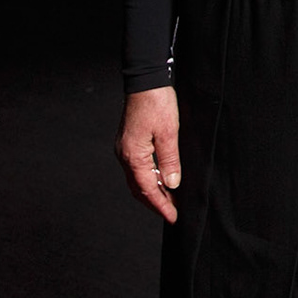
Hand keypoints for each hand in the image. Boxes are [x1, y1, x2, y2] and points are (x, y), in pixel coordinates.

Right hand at [117, 87, 181, 222]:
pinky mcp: (128, 142)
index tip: (173, 217)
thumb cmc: (157, 103)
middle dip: (155, 202)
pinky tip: (160, 178)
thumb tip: (172, 185)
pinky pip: (137, 167)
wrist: (145, 81)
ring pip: (137, 178)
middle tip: (171, 213)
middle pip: (138, 188)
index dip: (161, 205)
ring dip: (152, 190)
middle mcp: (124, 155)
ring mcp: (124, 149)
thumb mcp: (169, 132)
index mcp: (133, 156)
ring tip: (169, 199)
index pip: (147, 189)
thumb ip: (170, 160)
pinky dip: (149, 177)